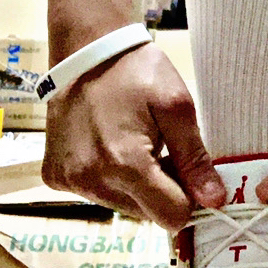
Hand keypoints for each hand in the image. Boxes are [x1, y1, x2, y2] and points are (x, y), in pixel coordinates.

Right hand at [42, 42, 225, 229]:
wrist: (87, 50)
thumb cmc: (137, 72)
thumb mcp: (176, 107)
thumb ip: (194, 158)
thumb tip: (214, 201)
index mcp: (125, 164)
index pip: (171, 217)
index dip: (188, 198)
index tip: (188, 170)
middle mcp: (91, 181)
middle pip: (146, 214)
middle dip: (162, 190)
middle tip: (161, 149)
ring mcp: (69, 181)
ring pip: (122, 207)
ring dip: (136, 186)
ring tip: (134, 143)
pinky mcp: (54, 177)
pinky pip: (94, 194)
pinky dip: (108, 178)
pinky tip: (109, 145)